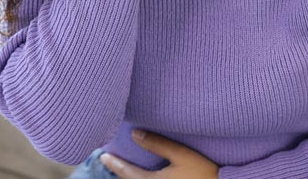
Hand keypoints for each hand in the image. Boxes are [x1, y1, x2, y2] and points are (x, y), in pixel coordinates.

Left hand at [98, 129, 218, 178]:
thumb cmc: (205, 172)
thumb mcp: (182, 155)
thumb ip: (158, 144)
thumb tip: (134, 133)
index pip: (127, 173)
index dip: (114, 164)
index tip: (103, 156)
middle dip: (119, 173)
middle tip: (108, 163)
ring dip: (129, 178)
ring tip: (122, 171)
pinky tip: (141, 177)